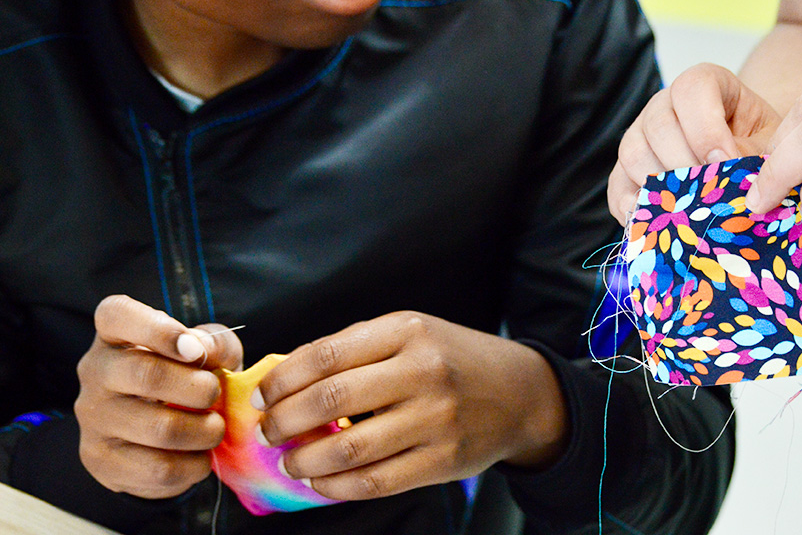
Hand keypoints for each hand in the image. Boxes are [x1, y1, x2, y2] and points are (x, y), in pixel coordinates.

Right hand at [74, 295, 242, 497]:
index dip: (159, 330)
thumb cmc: (187, 376)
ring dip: (204, 431)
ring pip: (159, 428)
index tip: (194, 351)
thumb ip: (214, 343)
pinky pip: (158, 468)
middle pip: (147, 374)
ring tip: (214, 428)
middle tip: (215, 395)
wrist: (161, 434)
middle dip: (199, 388)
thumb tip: (203, 349)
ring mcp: (91, 417)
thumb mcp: (208, 351)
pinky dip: (193, 464)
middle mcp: (94, 370)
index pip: (116, 315)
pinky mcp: (99, 459)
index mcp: (114, 333)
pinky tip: (199, 456)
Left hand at [253, 312, 567, 500]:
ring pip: (349, 448)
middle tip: (268, 431)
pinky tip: (321, 482)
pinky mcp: (443, 461)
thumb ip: (355, 348)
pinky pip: (376, 481)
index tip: (263, 396)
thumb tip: (286, 377)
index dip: (282, 379)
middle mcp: (423, 372)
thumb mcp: (412, 332)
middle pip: (331, 400)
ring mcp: (436, 419)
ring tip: (290, 461)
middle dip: (284, 420)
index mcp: (408, 331)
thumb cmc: (453, 359)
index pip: (326, 355)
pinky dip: (337, 487)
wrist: (521, 393)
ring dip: (305, 460)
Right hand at [608, 63, 781, 221]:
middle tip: (707, 193)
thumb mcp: (767, 144)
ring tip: (689, 209)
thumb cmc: (758, 144)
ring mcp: (640, 135)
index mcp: (703, 84)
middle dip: (683, 164)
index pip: (691, 90)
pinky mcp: (626, 169)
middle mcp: (664, 104)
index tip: (725, 162)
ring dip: (660, 186)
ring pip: (633, 154)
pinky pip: (617, 187)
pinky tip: (659, 222)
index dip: (706, 128)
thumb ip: (751, 157)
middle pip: (657, 125)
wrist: (747, 157)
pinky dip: (634, 208)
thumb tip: (731, 185)